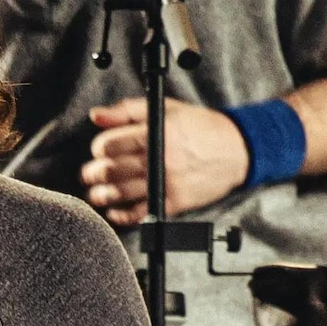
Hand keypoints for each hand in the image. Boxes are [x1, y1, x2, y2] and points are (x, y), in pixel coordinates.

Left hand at [82, 99, 254, 225]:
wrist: (236, 150)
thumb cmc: (201, 127)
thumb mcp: (166, 109)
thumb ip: (128, 110)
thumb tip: (96, 116)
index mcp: (155, 134)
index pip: (110, 144)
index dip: (99, 148)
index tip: (100, 150)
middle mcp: (158, 159)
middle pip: (111, 170)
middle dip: (93, 173)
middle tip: (90, 173)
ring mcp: (165, 183)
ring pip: (120, 193)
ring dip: (101, 195)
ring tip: (96, 193)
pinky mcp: (173, 202)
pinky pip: (140, 214)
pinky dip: (122, 216)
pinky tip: (115, 211)